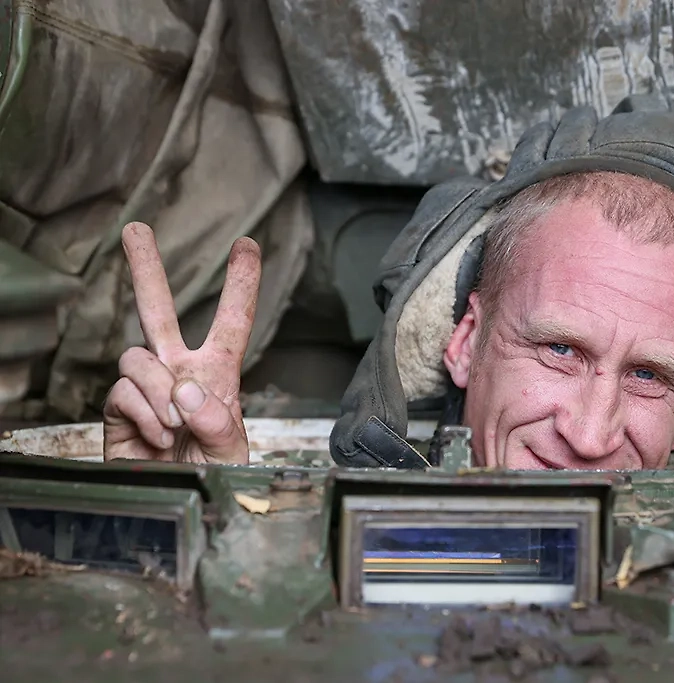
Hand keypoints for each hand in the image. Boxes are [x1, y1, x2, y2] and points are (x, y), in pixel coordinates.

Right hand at [103, 222, 260, 464]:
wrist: (178, 509)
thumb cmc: (213, 478)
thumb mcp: (233, 453)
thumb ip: (219, 423)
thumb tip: (185, 389)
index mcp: (217, 376)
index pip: (232, 323)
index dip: (241, 284)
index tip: (247, 246)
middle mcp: (178, 373)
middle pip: (158, 312)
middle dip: (145, 270)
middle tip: (135, 229)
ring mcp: (145, 389)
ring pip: (137, 357)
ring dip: (159, 391)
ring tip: (175, 428)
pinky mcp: (119, 410)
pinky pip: (123, 391)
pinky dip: (143, 415)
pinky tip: (157, 438)